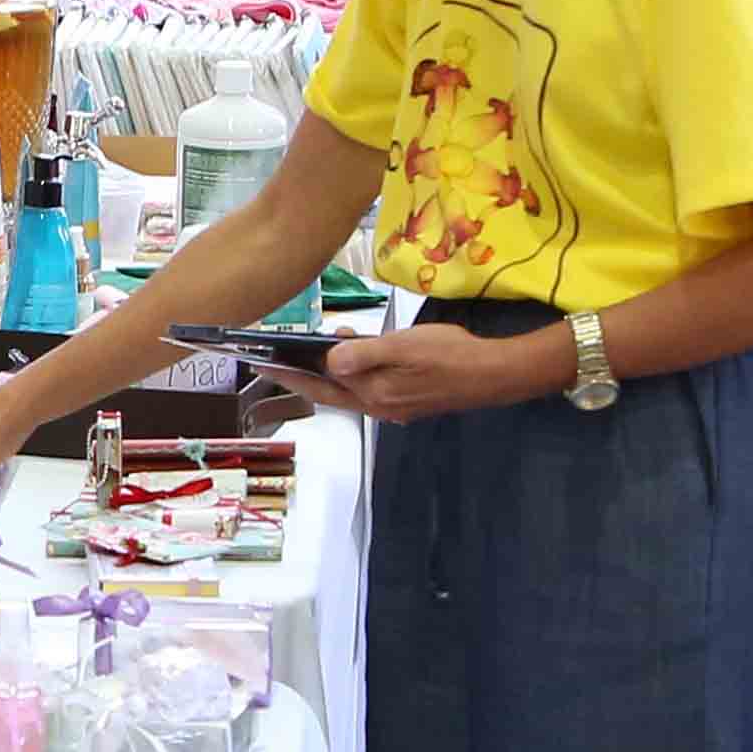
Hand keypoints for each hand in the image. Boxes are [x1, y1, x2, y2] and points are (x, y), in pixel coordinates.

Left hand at [264, 319, 555, 425]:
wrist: (493, 374)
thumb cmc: (448, 354)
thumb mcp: (402, 347)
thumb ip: (363, 355)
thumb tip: (328, 363)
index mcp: (372, 395)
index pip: (318, 386)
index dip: (288, 375)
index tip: (259, 364)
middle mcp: (377, 406)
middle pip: (329, 391)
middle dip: (301, 375)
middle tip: (275, 358)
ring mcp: (393, 406)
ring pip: (350, 389)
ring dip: (331, 371)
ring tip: (321, 344)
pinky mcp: (406, 401)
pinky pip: (369, 387)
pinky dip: (355, 372)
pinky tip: (358, 353)